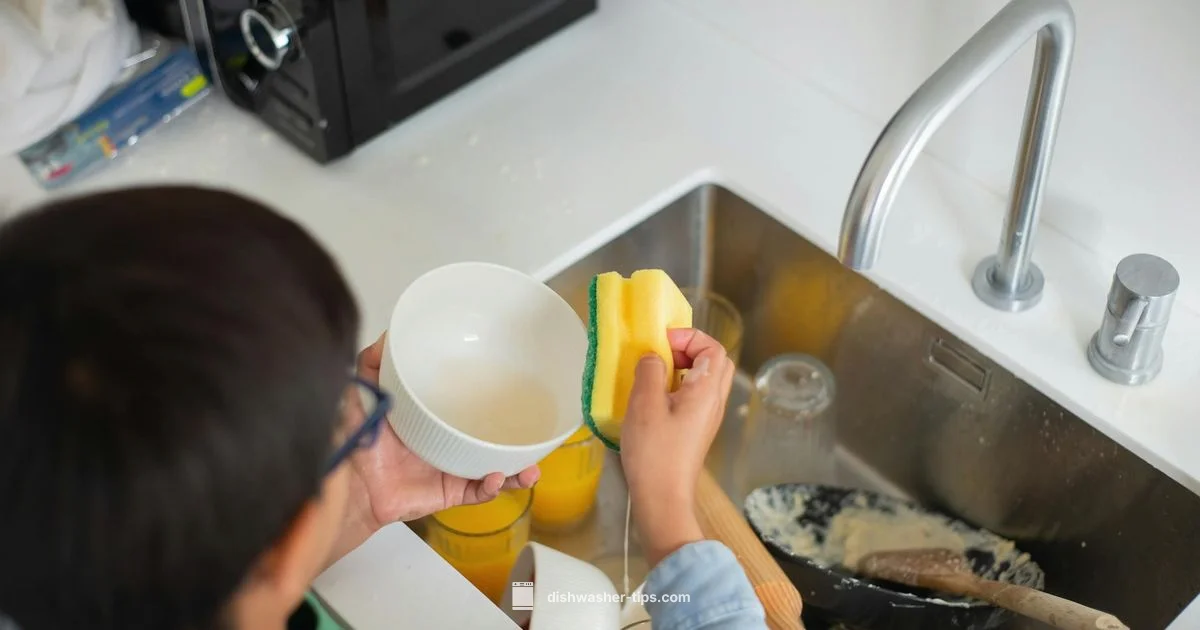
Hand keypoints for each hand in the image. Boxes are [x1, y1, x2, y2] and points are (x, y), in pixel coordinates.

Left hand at [327, 333, 540, 565]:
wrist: (348, 482)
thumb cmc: (356, 440)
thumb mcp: (364, 391)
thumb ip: (374, 361)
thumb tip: (389, 333)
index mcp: (433, 419)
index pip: (468, 406)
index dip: (493, 399)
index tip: (514, 385)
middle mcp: (446, 444)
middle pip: (490, 440)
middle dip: (517, 438)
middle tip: (535, 430)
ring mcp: (450, 470)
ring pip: (494, 470)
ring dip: (516, 470)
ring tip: (531, 466)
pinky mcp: (447, 493)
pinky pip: (477, 494)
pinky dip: (491, 487)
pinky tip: (498, 477)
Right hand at [620, 329, 735, 567]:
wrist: (662, 498)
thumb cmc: (654, 452)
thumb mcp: (645, 404)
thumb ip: (651, 371)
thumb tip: (654, 357)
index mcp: (707, 391)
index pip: (714, 348)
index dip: (690, 337)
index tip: (662, 342)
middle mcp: (714, 403)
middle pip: (715, 362)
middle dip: (689, 350)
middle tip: (662, 354)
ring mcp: (707, 418)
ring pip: (705, 380)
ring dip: (682, 369)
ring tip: (654, 375)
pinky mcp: (696, 431)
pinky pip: (695, 397)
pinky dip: (678, 387)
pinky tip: (653, 398)